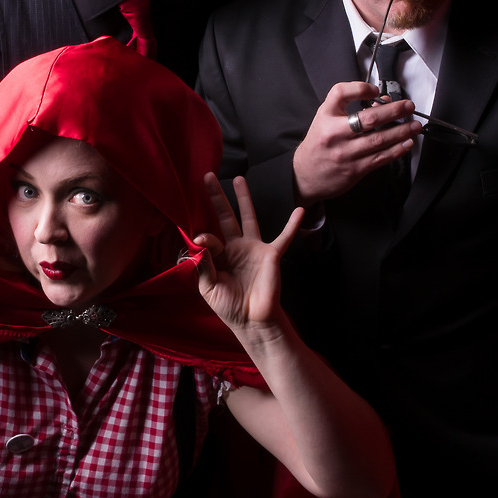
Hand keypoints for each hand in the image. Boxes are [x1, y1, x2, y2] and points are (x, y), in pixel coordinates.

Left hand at [195, 174, 303, 335]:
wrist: (252, 321)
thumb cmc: (229, 306)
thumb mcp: (209, 287)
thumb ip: (203, 264)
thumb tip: (198, 239)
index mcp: (219, 256)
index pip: (209, 238)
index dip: (204, 238)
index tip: (200, 240)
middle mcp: (236, 247)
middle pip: (225, 217)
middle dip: (217, 198)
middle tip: (207, 177)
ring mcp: (254, 248)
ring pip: (248, 218)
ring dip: (243, 199)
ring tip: (238, 179)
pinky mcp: (271, 255)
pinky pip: (283, 237)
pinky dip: (292, 225)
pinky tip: (299, 211)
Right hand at [292, 81, 420, 205]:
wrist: (304, 175)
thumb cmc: (318, 144)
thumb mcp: (325, 119)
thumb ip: (349, 107)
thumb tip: (383, 102)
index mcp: (326, 117)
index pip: (340, 93)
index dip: (360, 88)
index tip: (375, 90)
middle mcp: (334, 134)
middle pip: (369, 119)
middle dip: (394, 111)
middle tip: (408, 107)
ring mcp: (345, 153)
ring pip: (379, 140)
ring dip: (401, 131)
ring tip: (415, 125)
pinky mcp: (354, 169)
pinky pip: (380, 158)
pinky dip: (396, 150)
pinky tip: (407, 143)